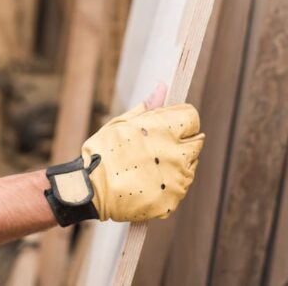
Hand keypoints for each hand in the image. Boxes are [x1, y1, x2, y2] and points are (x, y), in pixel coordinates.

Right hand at [43, 84, 204, 224]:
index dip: (181, 119)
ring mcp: (177, 179)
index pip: (192, 118)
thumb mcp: (122, 123)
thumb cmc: (102, 151)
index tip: (169, 125)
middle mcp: (176, 153)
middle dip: (181, 142)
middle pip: (196, 143)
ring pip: (190, 166)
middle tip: (157, 148)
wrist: (91, 188)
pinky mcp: (173, 199)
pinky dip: (169, 185)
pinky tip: (148, 182)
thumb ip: (148, 107)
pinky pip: (180, 188)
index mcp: (164, 129)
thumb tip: (162, 88)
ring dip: (176, 164)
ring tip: (149, 166)